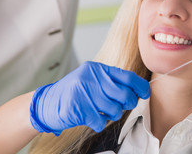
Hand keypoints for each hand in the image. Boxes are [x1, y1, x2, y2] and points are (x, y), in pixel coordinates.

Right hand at [29, 61, 149, 134]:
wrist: (46, 103)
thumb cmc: (74, 92)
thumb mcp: (91, 79)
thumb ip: (111, 82)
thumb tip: (137, 91)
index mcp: (97, 69)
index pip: (127, 77)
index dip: (140, 86)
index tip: (145, 93)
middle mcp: (91, 78)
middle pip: (124, 95)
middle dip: (128, 104)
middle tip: (120, 105)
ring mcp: (84, 93)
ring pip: (115, 110)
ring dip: (112, 114)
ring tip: (101, 111)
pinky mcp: (78, 109)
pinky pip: (101, 121)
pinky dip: (99, 123)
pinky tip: (91, 117)